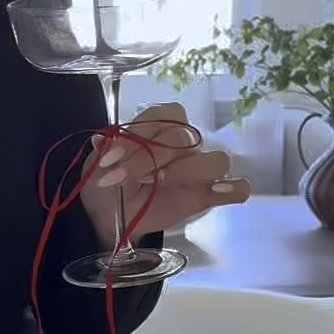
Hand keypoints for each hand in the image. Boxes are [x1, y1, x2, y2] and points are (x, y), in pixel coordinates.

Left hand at [80, 102, 249, 245]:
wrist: (106, 218)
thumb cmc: (106, 185)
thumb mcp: (97, 167)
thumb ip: (105, 152)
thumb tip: (102, 141)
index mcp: (160, 126)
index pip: (165, 116)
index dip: (140, 134)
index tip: (109, 159)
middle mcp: (184, 144)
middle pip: (186, 138)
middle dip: (150, 157)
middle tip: (120, 178)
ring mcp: (197, 170)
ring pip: (215, 160)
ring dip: (186, 171)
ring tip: (156, 184)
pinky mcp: (206, 195)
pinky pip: (236, 188)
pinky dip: (232, 189)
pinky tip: (216, 194)